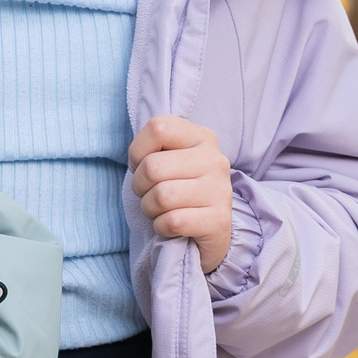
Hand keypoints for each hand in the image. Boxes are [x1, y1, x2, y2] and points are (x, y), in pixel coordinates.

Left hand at [129, 115, 233, 273]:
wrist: (209, 230)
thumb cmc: (179, 190)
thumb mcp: (168, 160)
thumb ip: (152, 149)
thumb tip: (137, 160)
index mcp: (202, 137)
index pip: (158, 128)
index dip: (138, 151)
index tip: (142, 166)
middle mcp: (215, 160)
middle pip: (153, 167)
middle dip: (139, 186)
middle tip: (149, 193)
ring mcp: (220, 190)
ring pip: (162, 197)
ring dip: (149, 208)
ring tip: (160, 210)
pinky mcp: (219, 220)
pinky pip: (172, 222)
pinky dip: (161, 227)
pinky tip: (171, 225)